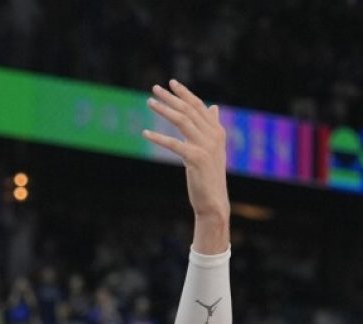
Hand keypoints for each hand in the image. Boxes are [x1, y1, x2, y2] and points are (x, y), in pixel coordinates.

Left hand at [143, 80, 229, 234]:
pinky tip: (146, 133)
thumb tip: (213, 107)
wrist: (213, 202)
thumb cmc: (209, 176)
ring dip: (164, 110)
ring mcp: (206, 146)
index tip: (171, 83)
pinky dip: (158, 138)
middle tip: (154, 89)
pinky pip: (173, 144)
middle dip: (171, 98)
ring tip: (149, 103)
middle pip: (189, 110)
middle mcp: (213, 136)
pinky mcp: (196, 158)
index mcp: (217, 131)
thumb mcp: (212, 149)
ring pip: (182, 121)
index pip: (199, 106)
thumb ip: (211, 128)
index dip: (184, 93)